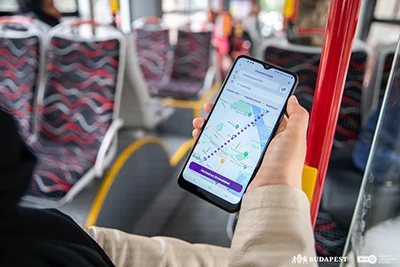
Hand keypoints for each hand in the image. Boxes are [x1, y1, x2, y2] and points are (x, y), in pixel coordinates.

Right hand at [192, 96, 308, 190]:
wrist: (271, 192)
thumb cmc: (285, 165)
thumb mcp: (295, 136)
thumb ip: (297, 116)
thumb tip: (291, 99)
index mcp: (275, 133)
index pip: (256, 112)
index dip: (243, 102)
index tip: (231, 97)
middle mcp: (260, 142)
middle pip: (237, 121)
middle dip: (221, 113)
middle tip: (209, 108)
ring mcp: (246, 153)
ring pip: (225, 135)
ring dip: (210, 127)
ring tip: (200, 124)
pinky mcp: (236, 164)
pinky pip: (220, 150)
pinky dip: (208, 143)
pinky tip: (201, 138)